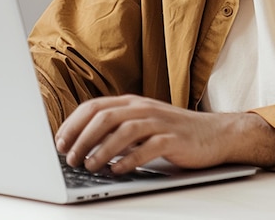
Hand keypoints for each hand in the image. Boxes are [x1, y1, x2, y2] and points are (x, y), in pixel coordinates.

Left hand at [55, 94, 274, 173]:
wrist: (214, 134)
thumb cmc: (174, 132)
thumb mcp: (143, 124)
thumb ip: (118, 128)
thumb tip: (82, 145)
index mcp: (133, 102)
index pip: (95, 106)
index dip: (73, 124)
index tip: (60, 143)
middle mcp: (144, 108)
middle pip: (105, 116)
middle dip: (82, 138)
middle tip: (70, 159)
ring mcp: (160, 122)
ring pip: (124, 129)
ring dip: (102, 149)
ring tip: (89, 166)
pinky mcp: (174, 139)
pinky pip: (148, 147)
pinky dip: (129, 160)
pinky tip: (118, 171)